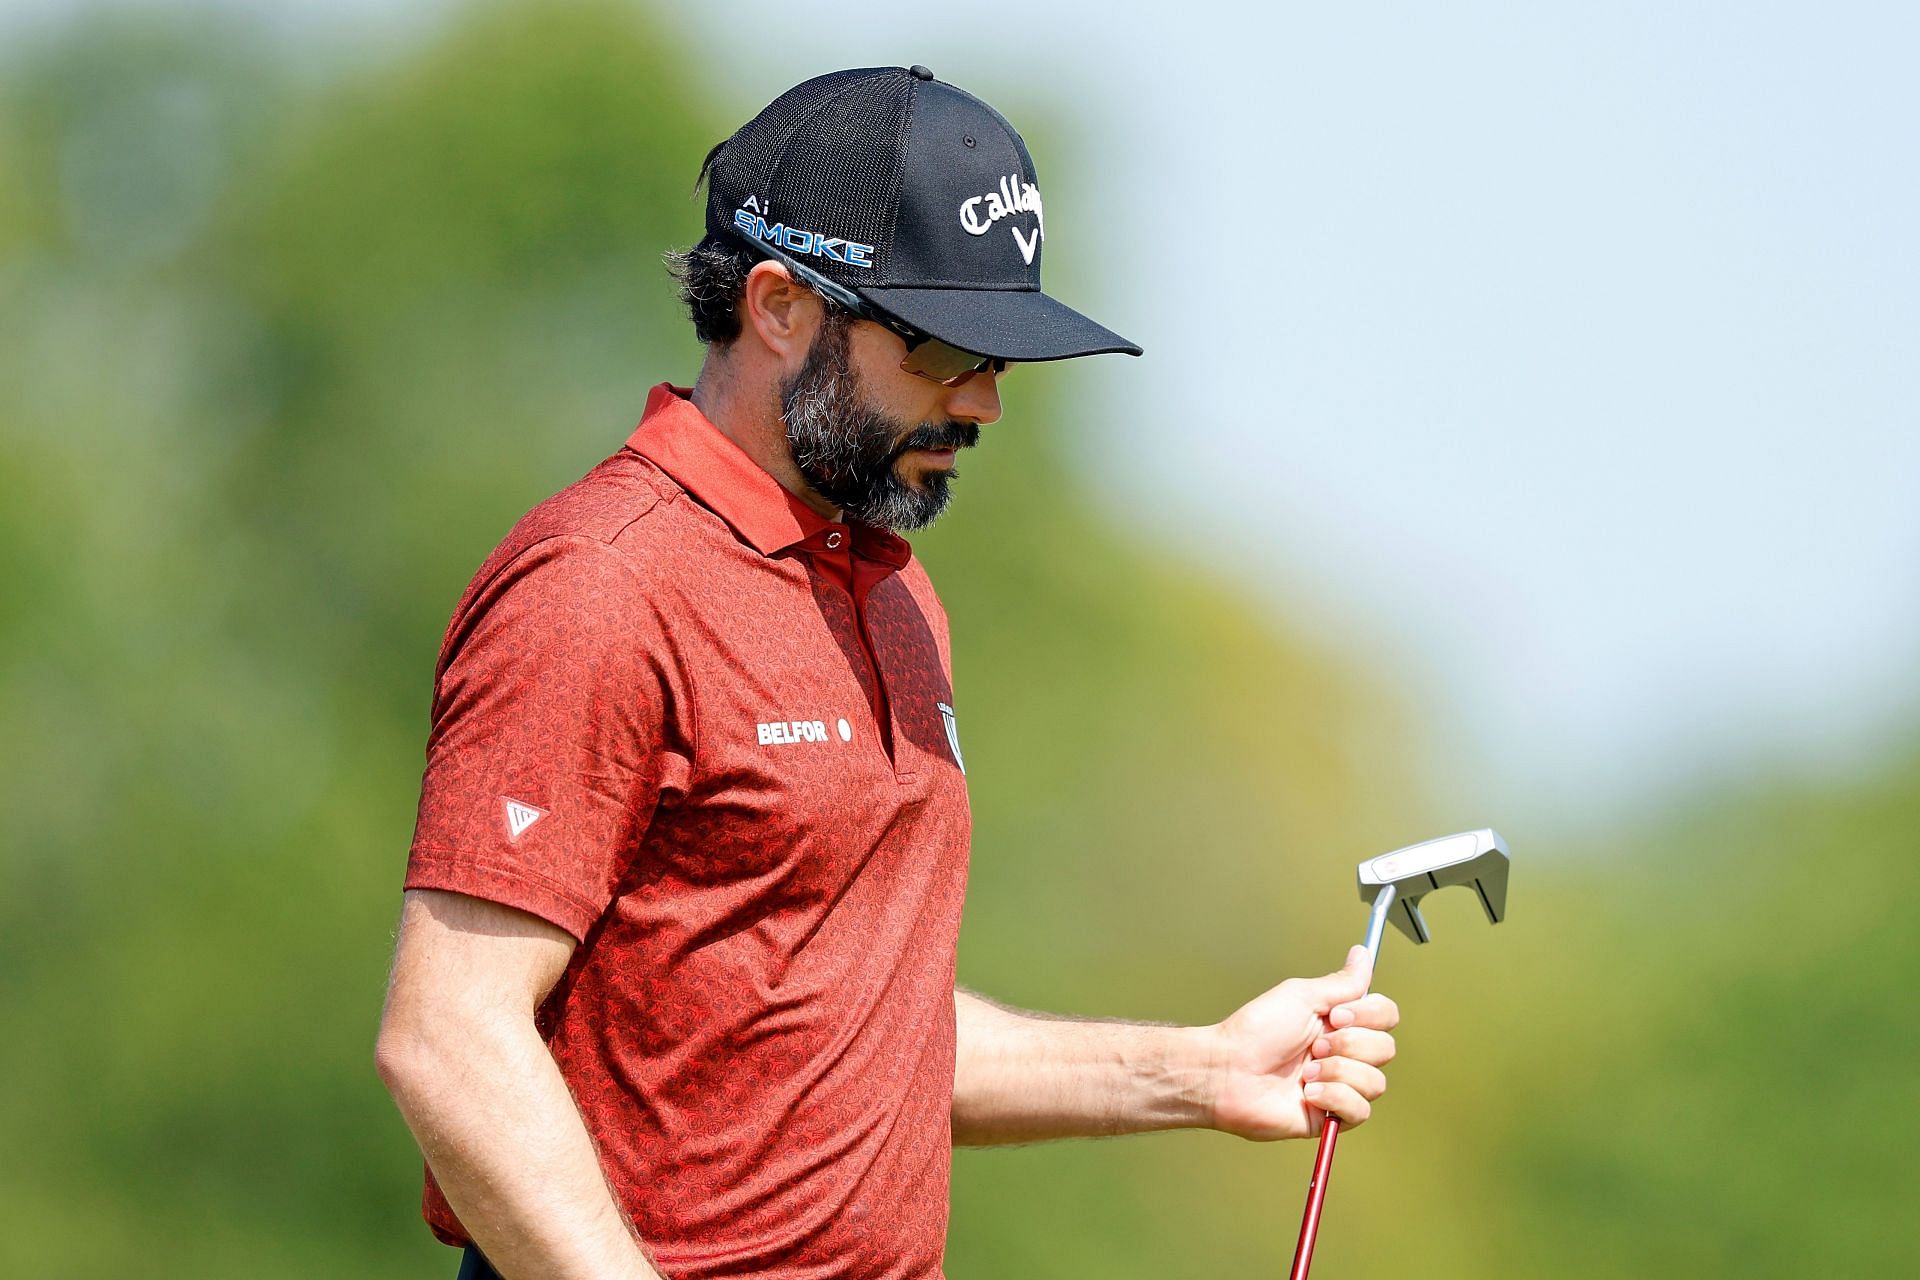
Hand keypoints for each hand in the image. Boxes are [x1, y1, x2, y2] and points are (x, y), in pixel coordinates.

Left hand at [1205, 946, 1399, 1140]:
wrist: (1228, 1072)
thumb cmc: (1255, 1032)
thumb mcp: (1301, 996)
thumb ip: (1342, 982)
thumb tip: (1363, 954)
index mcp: (1339, 1023)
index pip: (1386, 1015)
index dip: (1369, 1015)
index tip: (1335, 1016)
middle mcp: (1344, 1053)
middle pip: (1385, 1048)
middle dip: (1348, 1045)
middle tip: (1313, 1045)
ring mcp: (1339, 1086)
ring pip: (1375, 1081)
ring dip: (1336, 1072)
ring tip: (1304, 1073)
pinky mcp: (1332, 1116)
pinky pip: (1360, 1110)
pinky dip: (1334, 1098)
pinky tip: (1307, 1094)